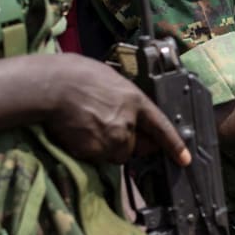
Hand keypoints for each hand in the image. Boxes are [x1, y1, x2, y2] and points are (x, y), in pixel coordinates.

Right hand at [40, 55, 189, 165]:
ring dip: (106, 147)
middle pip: (134, 147)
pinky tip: (77, 131)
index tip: (184, 160)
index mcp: (134, 101)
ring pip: (114, 154)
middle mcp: (127, 124)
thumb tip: (125, 112)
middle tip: (106, 127)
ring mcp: (110, 139)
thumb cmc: (75, 74)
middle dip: (126, 142)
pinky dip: (89, 150)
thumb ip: (124, 99)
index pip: (161, 128)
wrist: (50, 86)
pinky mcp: (93, 151)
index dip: (174, 145)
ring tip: (87, 126)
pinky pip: (95, 158)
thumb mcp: (110, 79)